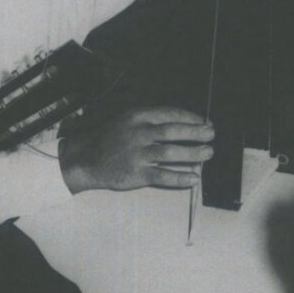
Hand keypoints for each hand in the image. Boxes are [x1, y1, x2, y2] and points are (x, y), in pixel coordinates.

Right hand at [59, 104, 214, 192]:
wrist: (83, 159)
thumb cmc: (105, 139)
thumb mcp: (124, 120)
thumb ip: (147, 121)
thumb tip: (176, 123)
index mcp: (136, 117)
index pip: (169, 114)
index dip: (190, 117)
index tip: (204, 121)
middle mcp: (138, 133)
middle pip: (173, 131)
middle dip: (196, 132)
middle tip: (211, 135)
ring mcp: (137, 154)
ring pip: (171, 153)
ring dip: (193, 153)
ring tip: (208, 153)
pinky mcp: (136, 174)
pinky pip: (163, 176)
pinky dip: (180, 177)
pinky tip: (193, 178)